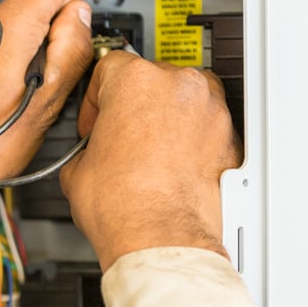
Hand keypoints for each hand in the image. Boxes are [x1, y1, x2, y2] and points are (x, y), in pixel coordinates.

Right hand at [59, 53, 241, 270]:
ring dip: (166, 118)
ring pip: (183, 99)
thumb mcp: (78, 167)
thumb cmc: (124, 206)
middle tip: (120, 136)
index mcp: (135, 80)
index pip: (109, 66)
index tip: (96, 118)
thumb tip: (92, 148)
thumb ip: (88, 142)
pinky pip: (205, 127)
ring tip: (148, 152)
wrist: (160, 240)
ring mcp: (209, 110)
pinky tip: (171, 164)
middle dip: (134, 106)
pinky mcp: (229, 137)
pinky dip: (192, 139)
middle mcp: (178, 86)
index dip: (96, 98)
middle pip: (151, 79)